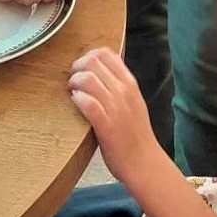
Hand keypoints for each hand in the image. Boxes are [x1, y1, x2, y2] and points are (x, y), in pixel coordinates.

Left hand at [68, 48, 169, 185]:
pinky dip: (77, 98)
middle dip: (77, 67)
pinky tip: (75, 102)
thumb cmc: (135, 135)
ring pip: (88, 79)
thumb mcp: (133, 102)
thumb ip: (119, 86)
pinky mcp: (106, 124)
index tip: (82, 67)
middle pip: (93, 62)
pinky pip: (87, 102)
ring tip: (72, 92)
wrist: (144, 163)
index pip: (106, 54)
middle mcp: (123, 91)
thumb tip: (98, 73)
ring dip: (74, 82)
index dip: (89, 56)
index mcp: (130, 84)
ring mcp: (115, 107)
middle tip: (73, 80)